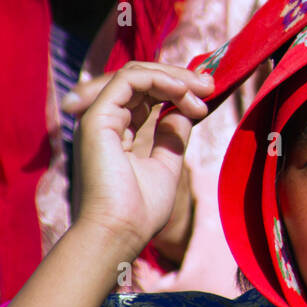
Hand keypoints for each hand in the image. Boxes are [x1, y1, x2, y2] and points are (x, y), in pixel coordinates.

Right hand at [73, 62, 210, 253]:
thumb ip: (172, 135)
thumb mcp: (167, 163)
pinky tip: (183, 93)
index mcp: (118, 130)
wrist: (120, 233)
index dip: (177, 87)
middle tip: (210, 85)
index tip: (208, 94)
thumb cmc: (140, 210)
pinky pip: (128, 80)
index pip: (145, 93)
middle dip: (179, 77)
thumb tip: (185, 111)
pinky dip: (159, 80)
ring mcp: (99, 116)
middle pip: (142, 78)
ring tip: (202, 91)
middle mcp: (106, 119)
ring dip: (173, 77)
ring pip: (136, 73)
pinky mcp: (96, 117)